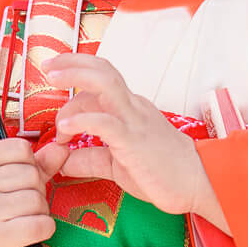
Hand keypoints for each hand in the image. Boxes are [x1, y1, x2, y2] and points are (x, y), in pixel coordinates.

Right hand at [0, 135, 70, 246]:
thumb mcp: (6, 180)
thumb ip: (36, 163)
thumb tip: (62, 149)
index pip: (20, 147)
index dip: (29, 164)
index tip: (18, 181)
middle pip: (31, 174)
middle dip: (36, 190)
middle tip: (22, 205)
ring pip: (37, 199)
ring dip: (40, 211)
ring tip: (23, 219)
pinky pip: (41, 224)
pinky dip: (45, 229)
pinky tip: (31, 233)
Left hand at [44, 52, 209, 217]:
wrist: (199, 184)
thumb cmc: (164, 174)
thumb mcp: (118, 166)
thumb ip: (91, 159)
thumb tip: (63, 161)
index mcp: (131, 109)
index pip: (100, 85)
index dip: (73, 89)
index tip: (55, 103)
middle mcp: (132, 107)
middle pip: (102, 70)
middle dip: (72, 62)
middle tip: (48, 66)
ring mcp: (134, 121)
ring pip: (105, 84)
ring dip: (75, 75)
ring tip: (52, 76)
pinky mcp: (134, 140)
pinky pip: (106, 122)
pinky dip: (82, 119)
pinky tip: (65, 127)